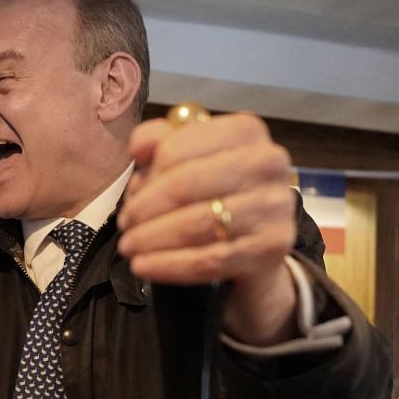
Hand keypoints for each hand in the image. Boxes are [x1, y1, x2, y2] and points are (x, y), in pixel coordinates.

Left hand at [119, 112, 297, 345]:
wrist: (257, 245)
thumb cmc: (215, 193)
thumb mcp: (188, 159)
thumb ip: (160, 141)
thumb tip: (139, 147)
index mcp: (245, 131)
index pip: (177, 149)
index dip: (146, 176)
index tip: (131, 196)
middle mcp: (267, 162)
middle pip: (185, 185)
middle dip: (144, 208)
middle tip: (125, 225)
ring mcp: (274, 206)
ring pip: (195, 224)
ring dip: (151, 238)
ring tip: (128, 247)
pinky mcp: (272, 247)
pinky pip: (208, 259)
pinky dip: (168, 264)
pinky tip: (143, 266)